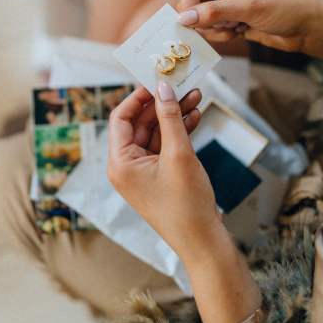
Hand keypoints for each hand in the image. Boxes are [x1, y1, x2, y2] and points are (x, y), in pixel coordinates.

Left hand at [108, 84, 225, 262]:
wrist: (203, 241)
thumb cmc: (186, 203)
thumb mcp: (178, 154)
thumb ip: (169, 117)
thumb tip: (163, 88)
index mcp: (120, 163)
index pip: (120, 118)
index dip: (138, 97)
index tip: (156, 81)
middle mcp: (126, 166)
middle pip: (140, 123)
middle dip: (162, 104)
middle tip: (182, 85)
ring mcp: (143, 171)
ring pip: (155, 132)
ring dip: (174, 114)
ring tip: (196, 95)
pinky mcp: (159, 175)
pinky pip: (165, 145)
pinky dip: (179, 131)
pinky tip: (196, 115)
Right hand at [177, 0, 322, 68]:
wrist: (308, 26)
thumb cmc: (286, 6)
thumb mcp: (248, 7)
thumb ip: (214, 12)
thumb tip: (185, 18)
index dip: (188, 8)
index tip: (188, 24)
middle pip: (195, 7)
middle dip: (203, 21)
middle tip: (220, 27)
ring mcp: (228, 6)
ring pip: (203, 22)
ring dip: (214, 31)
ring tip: (235, 29)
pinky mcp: (234, 22)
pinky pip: (215, 32)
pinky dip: (222, 36)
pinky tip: (240, 32)